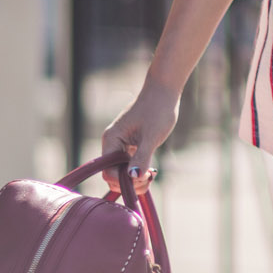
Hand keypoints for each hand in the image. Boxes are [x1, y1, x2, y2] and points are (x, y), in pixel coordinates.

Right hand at [100, 81, 179, 199]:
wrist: (164, 91)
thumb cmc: (158, 110)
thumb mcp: (151, 136)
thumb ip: (141, 157)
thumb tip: (133, 178)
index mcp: (111, 140)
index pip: (108, 172)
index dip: (124, 181)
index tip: (144, 177)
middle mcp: (111, 143)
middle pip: (113, 175)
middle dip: (130, 182)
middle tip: (150, 177)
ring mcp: (120, 145)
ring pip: (122, 171)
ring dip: (135, 177)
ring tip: (152, 174)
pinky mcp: (129, 145)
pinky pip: (128, 164)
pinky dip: (138, 170)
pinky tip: (151, 170)